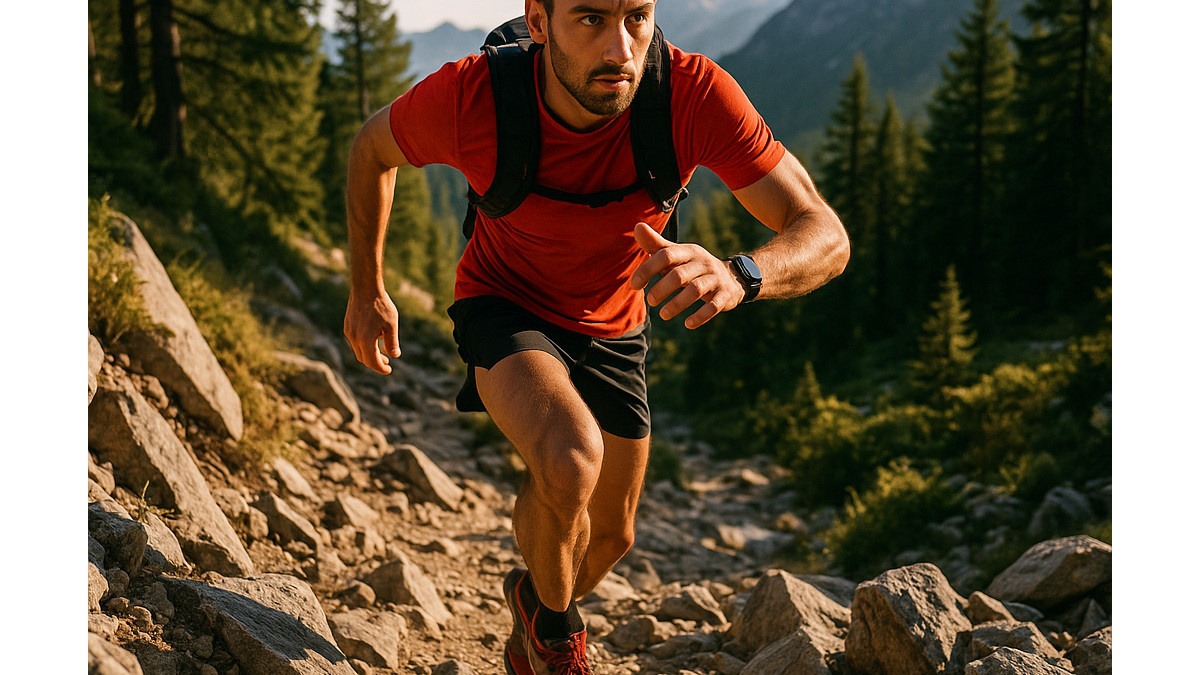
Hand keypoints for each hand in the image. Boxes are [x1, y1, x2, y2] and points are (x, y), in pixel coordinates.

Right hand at [343, 290, 401, 374]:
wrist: (365, 288)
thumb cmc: (380, 306)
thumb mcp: (391, 325)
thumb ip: (392, 342)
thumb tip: (395, 356)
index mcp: (365, 340)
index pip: (372, 362)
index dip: (381, 369)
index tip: (389, 370)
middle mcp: (354, 338)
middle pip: (364, 359)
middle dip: (375, 363)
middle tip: (387, 363)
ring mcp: (349, 332)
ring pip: (358, 351)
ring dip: (369, 354)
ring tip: (382, 352)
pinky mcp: (348, 326)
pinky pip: (355, 342)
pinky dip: (364, 346)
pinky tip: (374, 340)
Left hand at [630, 222, 744, 328]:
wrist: (731, 277)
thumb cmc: (693, 266)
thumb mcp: (677, 254)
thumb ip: (656, 245)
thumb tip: (637, 226)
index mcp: (688, 251)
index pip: (665, 256)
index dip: (648, 269)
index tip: (635, 285)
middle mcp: (702, 262)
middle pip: (679, 275)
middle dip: (661, 289)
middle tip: (650, 301)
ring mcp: (715, 279)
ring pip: (695, 290)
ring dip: (677, 304)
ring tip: (663, 315)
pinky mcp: (724, 295)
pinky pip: (713, 306)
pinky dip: (700, 316)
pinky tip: (688, 324)